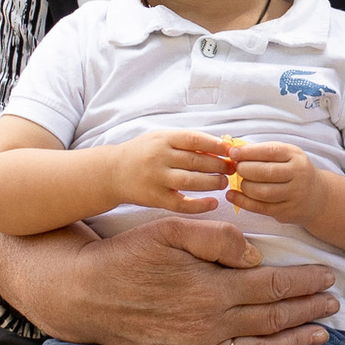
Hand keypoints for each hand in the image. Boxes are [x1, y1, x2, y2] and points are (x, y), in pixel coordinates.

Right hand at [0, 212, 337, 344]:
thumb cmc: (128, 256)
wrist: (85, 295)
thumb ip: (218, 238)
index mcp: (213, 287)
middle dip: (308, 310)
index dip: (304, 282)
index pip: (272, 285)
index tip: (327, 277)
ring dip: (296, 344)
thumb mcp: (171, 229)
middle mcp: (211, 324)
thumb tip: (255, 256)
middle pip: (273, 319)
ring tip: (321, 336)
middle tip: (333, 304)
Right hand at [116, 123, 232, 213]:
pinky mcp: (155, 198)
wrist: (113, 172)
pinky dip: (199, 205)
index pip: (194, 140)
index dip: (216, 145)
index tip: (231, 150)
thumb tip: (221, 146)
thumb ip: (186, 141)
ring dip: (212, 183)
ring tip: (224, 182)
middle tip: (232, 168)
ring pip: (191, 182)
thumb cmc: (143, 153)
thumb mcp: (161, 139)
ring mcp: (156, 179)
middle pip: (196, 162)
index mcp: (163, 139)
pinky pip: (181, 204)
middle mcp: (159, 158)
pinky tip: (213, 203)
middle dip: (219, 165)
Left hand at [223, 136, 319, 225]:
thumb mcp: (286, 156)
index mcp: (295, 156)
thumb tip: (233, 150)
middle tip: (236, 168)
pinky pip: (261, 208)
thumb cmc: (293, 171)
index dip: (248, 152)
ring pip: (263, 192)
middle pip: (265, 173)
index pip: (270, 151)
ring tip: (240, 182)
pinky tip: (232, 196)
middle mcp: (298, 175)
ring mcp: (294, 195)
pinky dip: (243, 202)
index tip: (233, 153)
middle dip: (245, 170)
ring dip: (245, 187)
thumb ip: (263, 152)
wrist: (317, 197)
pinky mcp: (287, 211)